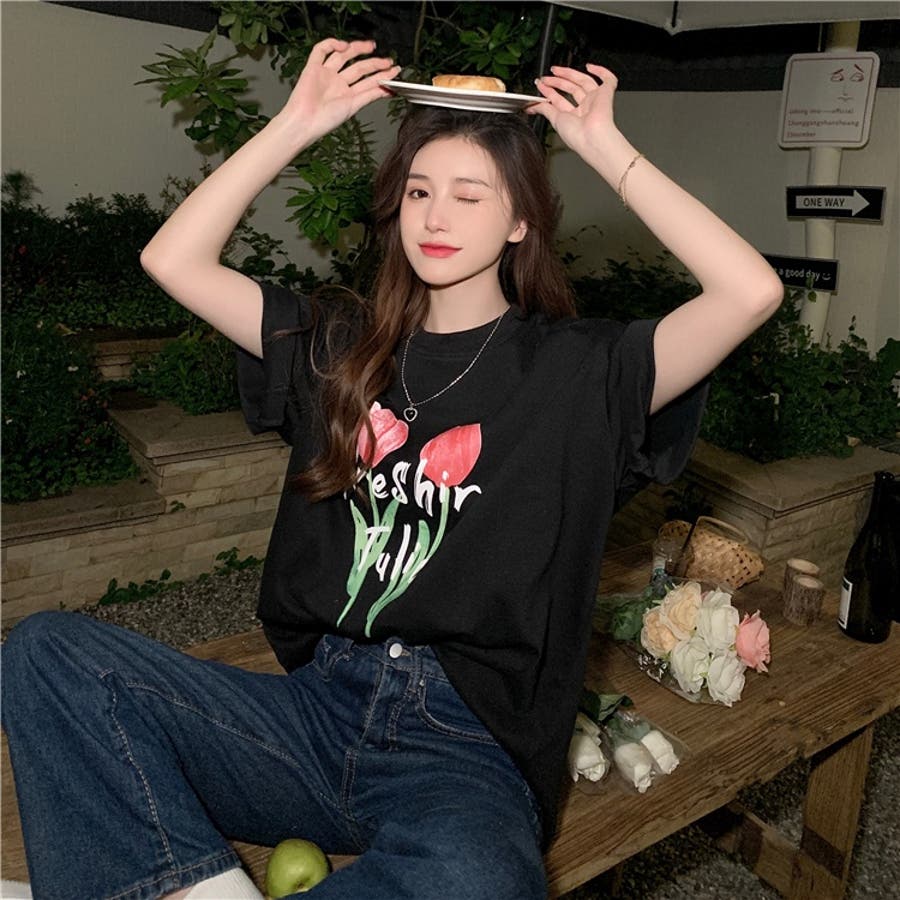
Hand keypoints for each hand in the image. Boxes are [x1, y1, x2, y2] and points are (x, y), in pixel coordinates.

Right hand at [281, 37, 399, 139]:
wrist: (304, 122)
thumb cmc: (324, 121)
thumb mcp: (354, 107)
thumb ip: (370, 95)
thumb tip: (388, 88)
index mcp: (347, 95)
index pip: (368, 82)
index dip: (382, 76)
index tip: (395, 71)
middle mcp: (338, 84)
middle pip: (359, 68)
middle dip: (375, 62)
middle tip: (387, 59)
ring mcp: (326, 75)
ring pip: (344, 56)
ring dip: (358, 49)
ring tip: (371, 46)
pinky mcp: (312, 68)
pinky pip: (320, 50)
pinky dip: (331, 44)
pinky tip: (343, 46)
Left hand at [529, 64, 620, 156]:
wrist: (592, 137)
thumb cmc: (577, 135)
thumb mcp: (555, 120)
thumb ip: (544, 109)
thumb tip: (531, 106)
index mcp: (574, 117)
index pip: (560, 100)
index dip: (549, 92)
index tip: (540, 85)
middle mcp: (585, 108)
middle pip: (570, 89)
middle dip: (556, 81)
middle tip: (545, 77)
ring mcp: (596, 100)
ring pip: (583, 81)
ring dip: (568, 74)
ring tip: (555, 70)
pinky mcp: (606, 93)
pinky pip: (608, 79)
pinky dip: (601, 71)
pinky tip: (590, 66)